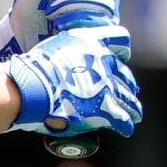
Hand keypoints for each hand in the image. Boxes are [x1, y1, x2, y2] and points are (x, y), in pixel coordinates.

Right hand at [6, 26, 140, 136]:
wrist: (31, 87)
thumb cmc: (35, 68)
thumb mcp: (53, 48)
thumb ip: (66, 52)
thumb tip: (64, 62)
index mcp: (91, 43)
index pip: (120, 38)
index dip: (121, 49)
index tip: (119, 57)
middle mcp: (104, 61)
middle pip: (125, 73)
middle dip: (126, 83)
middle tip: (126, 91)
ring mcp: (107, 85)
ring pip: (129, 97)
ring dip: (133, 106)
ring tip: (135, 113)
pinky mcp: (106, 109)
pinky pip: (123, 119)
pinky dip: (125, 124)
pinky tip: (126, 128)